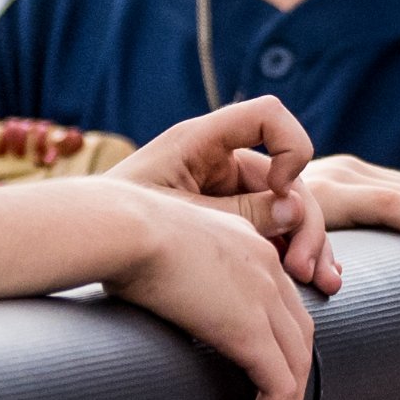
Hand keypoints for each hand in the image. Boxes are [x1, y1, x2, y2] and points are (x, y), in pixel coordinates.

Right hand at [107, 195, 315, 399]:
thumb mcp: (167, 244)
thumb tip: (160, 288)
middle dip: (285, 387)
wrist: (126, 227)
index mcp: (253, 248)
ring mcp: (265, 300)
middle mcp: (270, 271)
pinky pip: (278, 387)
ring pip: (296, 369)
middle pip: (300, 341)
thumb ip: (180, 266)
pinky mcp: (249, 330)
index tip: (252, 381)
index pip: (285, 307)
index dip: (276, 349)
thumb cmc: (125, 233)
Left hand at [118, 98, 335, 293]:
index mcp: (203, 141)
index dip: (289, 144)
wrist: (81, 245)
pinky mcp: (228, 222)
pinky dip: (289, 253)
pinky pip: (271, 231)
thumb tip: (292, 211)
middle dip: (306, 222)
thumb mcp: (180, 218)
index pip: (267, 116)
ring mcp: (227, 191)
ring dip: (307, 243)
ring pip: (287, 210)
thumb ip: (238, 214)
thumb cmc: (116, 222)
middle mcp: (221, 161)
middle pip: (288, 177)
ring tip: (318, 283)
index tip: (282, 188)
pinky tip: (307, 282)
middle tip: (304, 268)